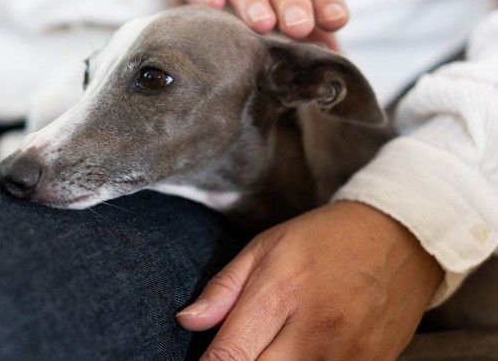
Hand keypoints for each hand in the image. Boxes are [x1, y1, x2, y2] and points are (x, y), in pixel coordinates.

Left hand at [176, 201, 442, 359]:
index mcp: (281, 291)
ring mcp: (347, 353)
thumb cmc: (322, 239)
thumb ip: (223, 289)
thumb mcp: (265, 247)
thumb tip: (186, 322)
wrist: (400, 238)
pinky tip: (297, 351)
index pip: (230, 354)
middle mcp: (315, 328)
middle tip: (239, 349)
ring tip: (273, 345)